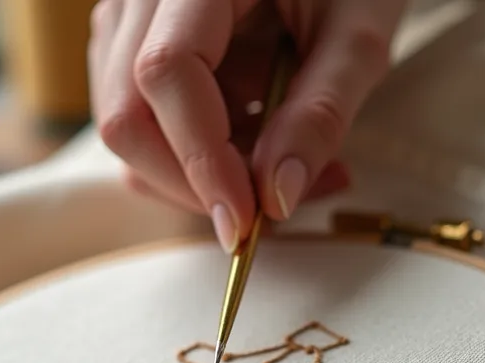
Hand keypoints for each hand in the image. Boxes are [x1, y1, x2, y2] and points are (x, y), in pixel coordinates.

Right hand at [87, 0, 406, 251]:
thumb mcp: (359, 33)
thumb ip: (320, 113)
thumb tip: (274, 199)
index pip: (165, 73)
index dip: (201, 158)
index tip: (247, 220)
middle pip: (125, 115)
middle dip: (191, 183)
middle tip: (270, 210)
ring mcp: (126, 19)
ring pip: (126, 127)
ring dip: (197, 174)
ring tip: (284, 168)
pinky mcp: (133, 45)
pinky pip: (144, 120)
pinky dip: (195, 154)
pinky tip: (258, 143)